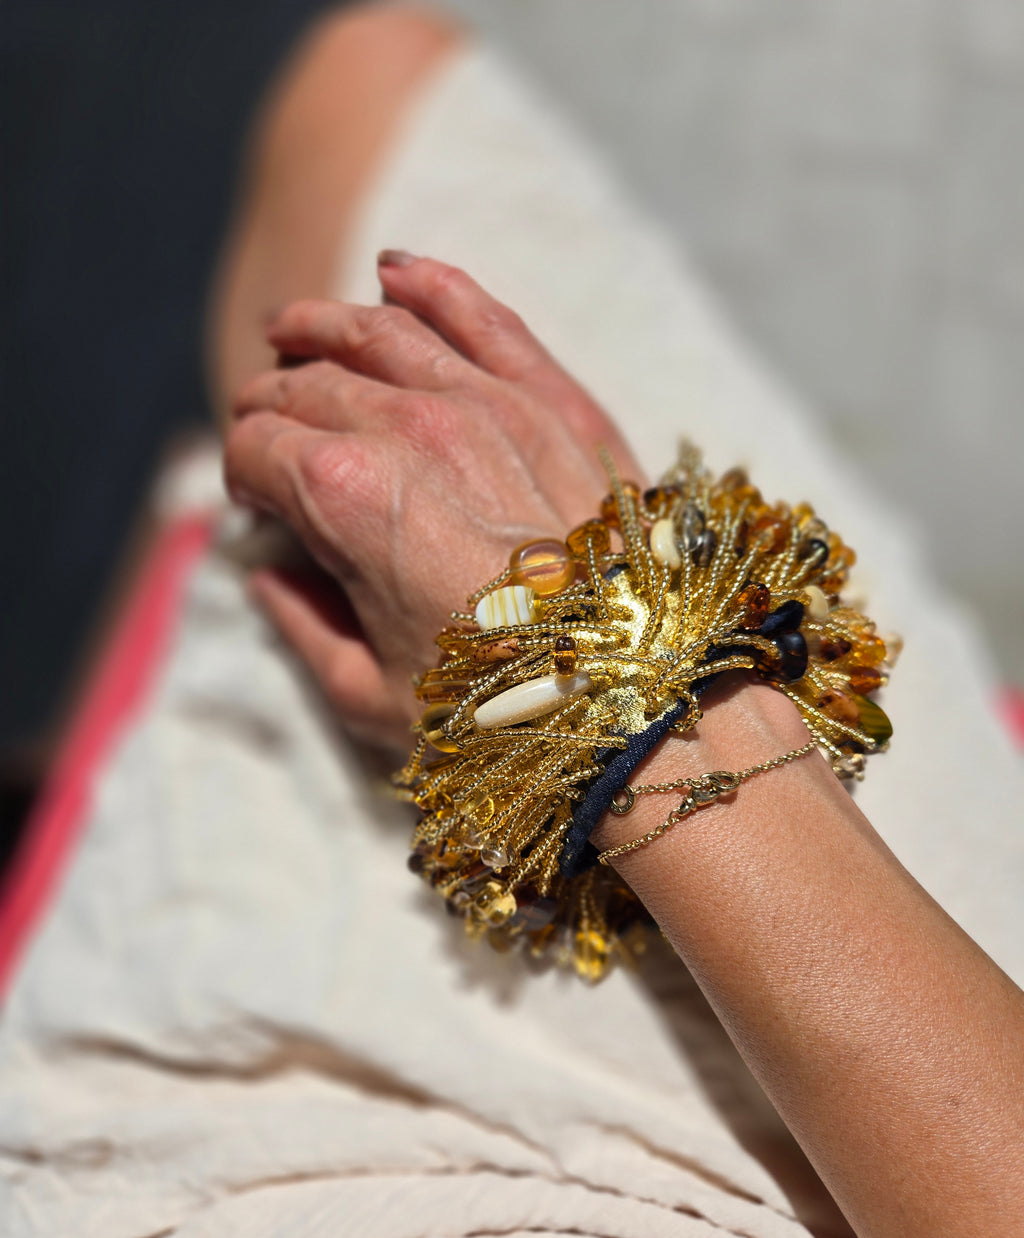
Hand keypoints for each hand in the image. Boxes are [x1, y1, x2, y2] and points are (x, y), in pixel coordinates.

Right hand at [225, 253, 643, 748]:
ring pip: (382, 330)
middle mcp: (412, 428)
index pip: (256, 445)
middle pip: (308, 383)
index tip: (255, 504)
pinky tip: (397, 270)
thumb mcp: (369, 695)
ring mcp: (491, 402)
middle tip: (265, 426)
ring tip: (292, 329)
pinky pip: (483, 315)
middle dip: (270, 400)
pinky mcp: (557, 398)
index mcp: (347, 497)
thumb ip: (302, 627)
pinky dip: (433, 285)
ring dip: (324, 324)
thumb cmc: (500, 713)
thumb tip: (268, 578)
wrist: (641, 700)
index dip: (242, 473)